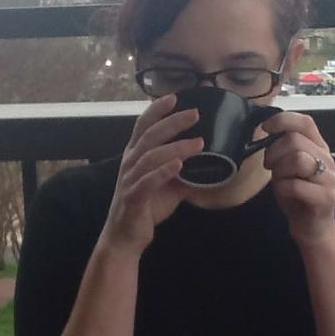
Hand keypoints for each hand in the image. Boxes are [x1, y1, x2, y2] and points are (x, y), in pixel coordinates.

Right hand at [99, 94, 202, 257]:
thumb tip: (209, 162)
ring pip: (151, 157)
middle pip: (150, 136)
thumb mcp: (168, 185)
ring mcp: (130, 180)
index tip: (173, 97)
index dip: (156, 110)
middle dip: (172, 123)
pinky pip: (148, 181)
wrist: (125, 238)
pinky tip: (178, 166)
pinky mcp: (133, 198)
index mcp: (135, 156)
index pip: (143, 126)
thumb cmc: (145, 207)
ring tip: (198, 143)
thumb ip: (183, 171)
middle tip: (194, 114)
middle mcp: (130, 164)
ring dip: (176, 148)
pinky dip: (163, 172)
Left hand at [262, 112, 334, 244]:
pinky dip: (282, 189)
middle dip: (274, 152)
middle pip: (295, 140)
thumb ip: (283, 148)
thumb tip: (265, 132)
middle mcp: (327, 159)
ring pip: (297, 159)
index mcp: (318, 148)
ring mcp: (328, 178)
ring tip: (279, 180)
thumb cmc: (298, 196)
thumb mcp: (288, 166)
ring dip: (280, 170)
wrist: (313, 228)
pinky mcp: (325, 197)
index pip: (305, 122)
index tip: (265, 127)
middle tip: (270, 166)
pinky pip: (295, 185)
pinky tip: (284, 194)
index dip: (283, 120)